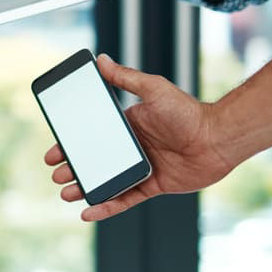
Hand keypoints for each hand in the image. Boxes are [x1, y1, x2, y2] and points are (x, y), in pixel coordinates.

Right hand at [45, 54, 234, 220]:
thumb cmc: (189, 112)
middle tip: (56, 174)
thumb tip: (101, 60)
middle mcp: (132, 149)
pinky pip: (125, 199)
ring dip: (85, 189)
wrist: (217, 138)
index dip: (71, 146)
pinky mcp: (153, 186)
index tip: (54, 152)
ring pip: (106, 183)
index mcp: (128, 127)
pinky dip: (107, 207)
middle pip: (95, 162)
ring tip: (66, 192)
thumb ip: (125, 78)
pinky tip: (89, 212)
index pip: (92, 138)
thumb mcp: (153, 89)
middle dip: (73, 168)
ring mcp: (141, 169)